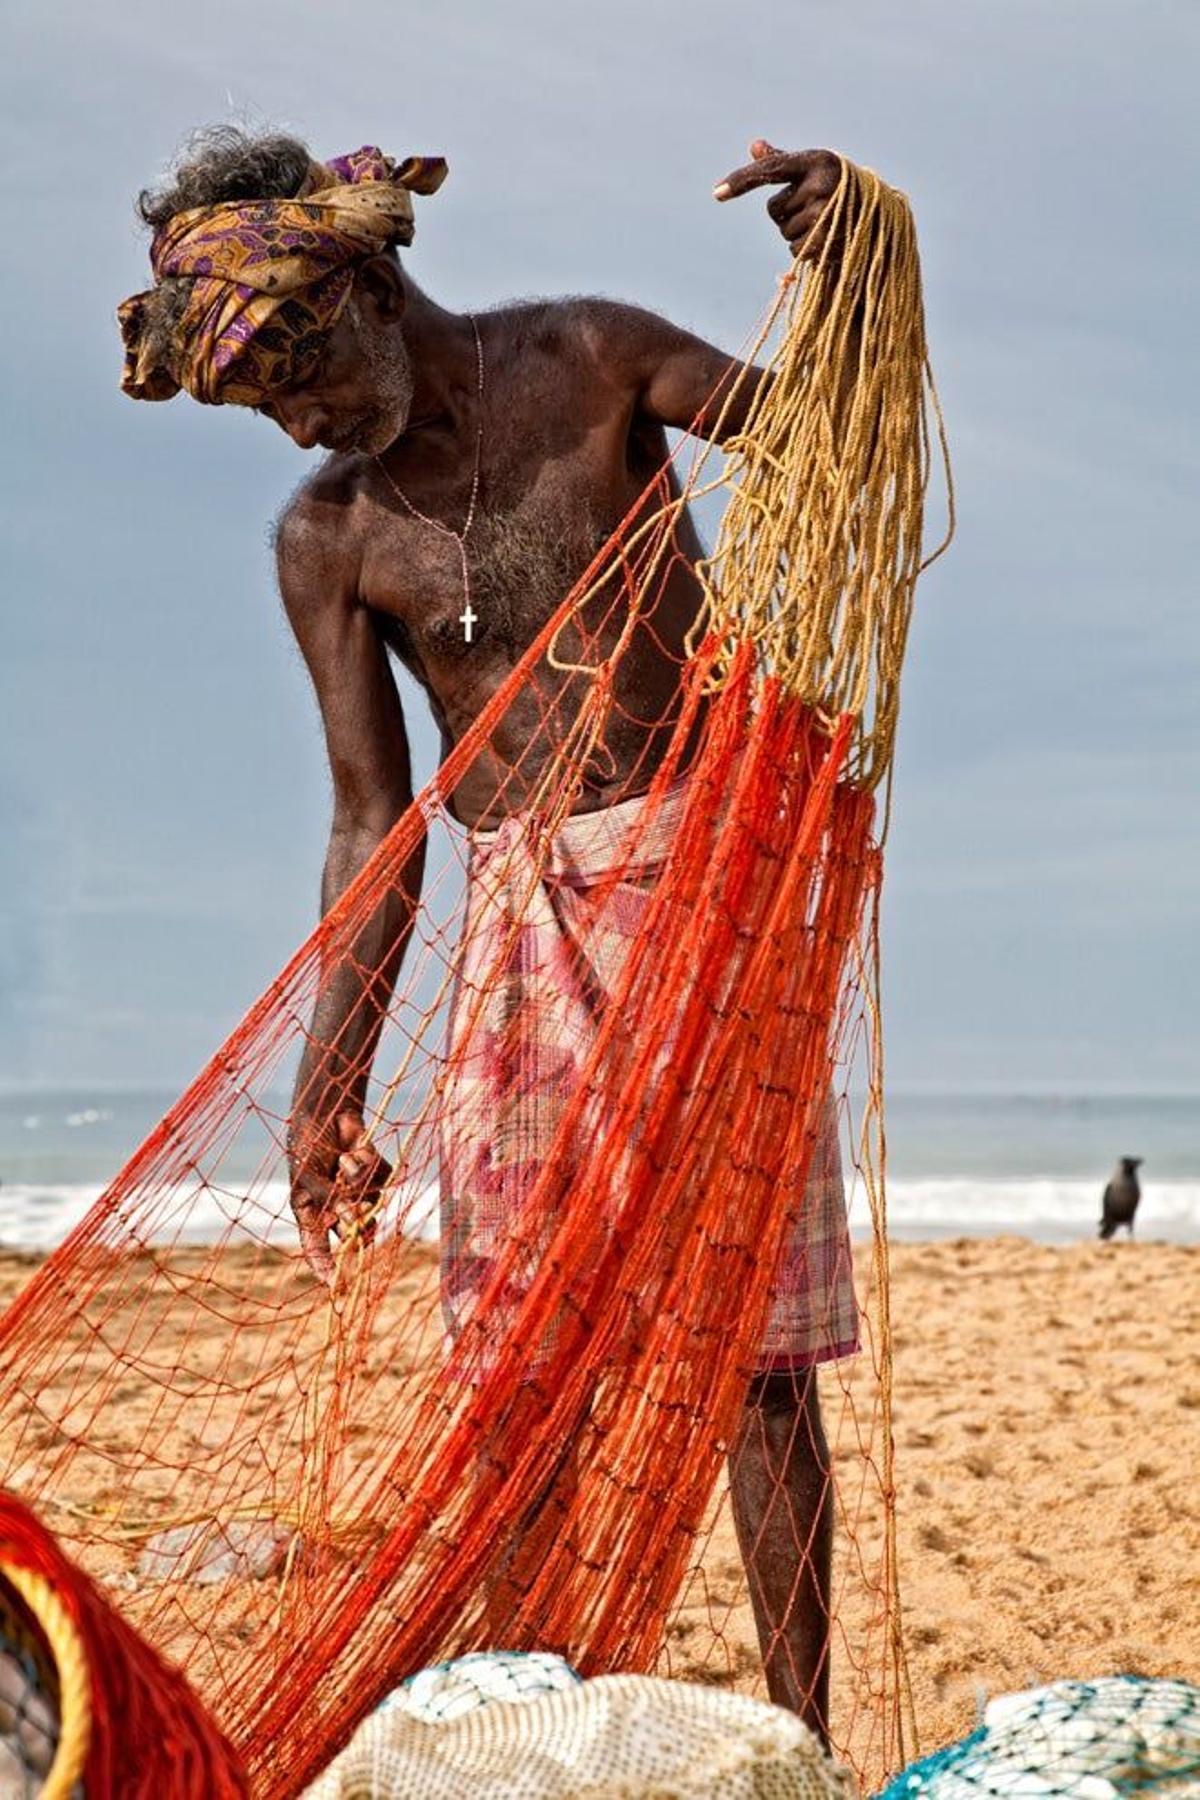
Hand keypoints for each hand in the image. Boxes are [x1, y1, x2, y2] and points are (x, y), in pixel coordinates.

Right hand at [288, 1109, 391, 1283]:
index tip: (336, 1286)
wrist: (325, 1108)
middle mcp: (334, 1206)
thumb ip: (330, 1201)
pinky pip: (382, 1180)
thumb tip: (356, 1223)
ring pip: (372, 1204)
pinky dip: (368, 1164)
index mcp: (310, 1210)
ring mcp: (356, 1191)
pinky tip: (353, 1147)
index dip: (326, 1267)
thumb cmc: (307, 1143)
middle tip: (353, 1210)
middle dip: (358, 1225)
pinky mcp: (373, 1174)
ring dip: (359, 1183)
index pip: (317, 1247)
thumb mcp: (309, 1176)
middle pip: (355, 1232)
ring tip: (343, 1161)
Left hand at [714, 140, 843, 259]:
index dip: (740, 181)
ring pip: (784, 232)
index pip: (770, 170)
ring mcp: (826, 213)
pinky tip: (822, 239)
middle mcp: (821, 183)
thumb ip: (782, 162)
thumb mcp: (813, 170)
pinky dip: (803, 249)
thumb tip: (755, 146)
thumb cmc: (838, 188)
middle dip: (786, 213)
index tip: (716, 193)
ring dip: (796, 232)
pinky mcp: (829, 241)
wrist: (878, 216)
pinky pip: (794, 250)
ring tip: (821, 222)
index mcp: (816, 160)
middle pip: (774, 210)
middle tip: (813, 207)